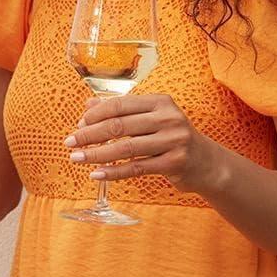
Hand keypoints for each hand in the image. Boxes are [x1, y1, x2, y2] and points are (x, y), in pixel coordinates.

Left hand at [64, 93, 223, 195]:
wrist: (206, 162)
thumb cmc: (170, 137)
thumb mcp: (150, 118)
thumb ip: (122, 110)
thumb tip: (88, 105)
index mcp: (160, 102)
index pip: (120, 104)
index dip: (95, 115)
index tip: (78, 124)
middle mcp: (168, 118)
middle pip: (119, 126)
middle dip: (89, 134)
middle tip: (69, 142)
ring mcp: (173, 141)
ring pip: (125, 148)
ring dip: (96, 154)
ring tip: (76, 158)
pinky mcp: (174, 163)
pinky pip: (136, 168)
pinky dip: (113, 172)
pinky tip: (96, 174)